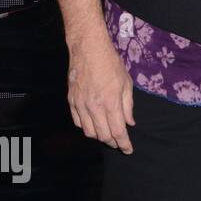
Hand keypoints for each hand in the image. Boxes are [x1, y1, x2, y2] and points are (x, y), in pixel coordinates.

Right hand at [67, 38, 134, 153]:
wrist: (88, 50)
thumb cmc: (111, 65)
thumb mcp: (126, 84)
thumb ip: (127, 106)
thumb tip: (129, 123)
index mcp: (111, 103)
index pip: (118, 131)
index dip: (124, 144)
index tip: (128, 150)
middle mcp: (94, 107)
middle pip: (102, 135)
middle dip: (112, 142)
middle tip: (119, 143)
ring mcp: (80, 105)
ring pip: (88, 131)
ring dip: (99, 136)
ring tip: (107, 135)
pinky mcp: (71, 101)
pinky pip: (78, 122)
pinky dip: (86, 127)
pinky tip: (93, 125)